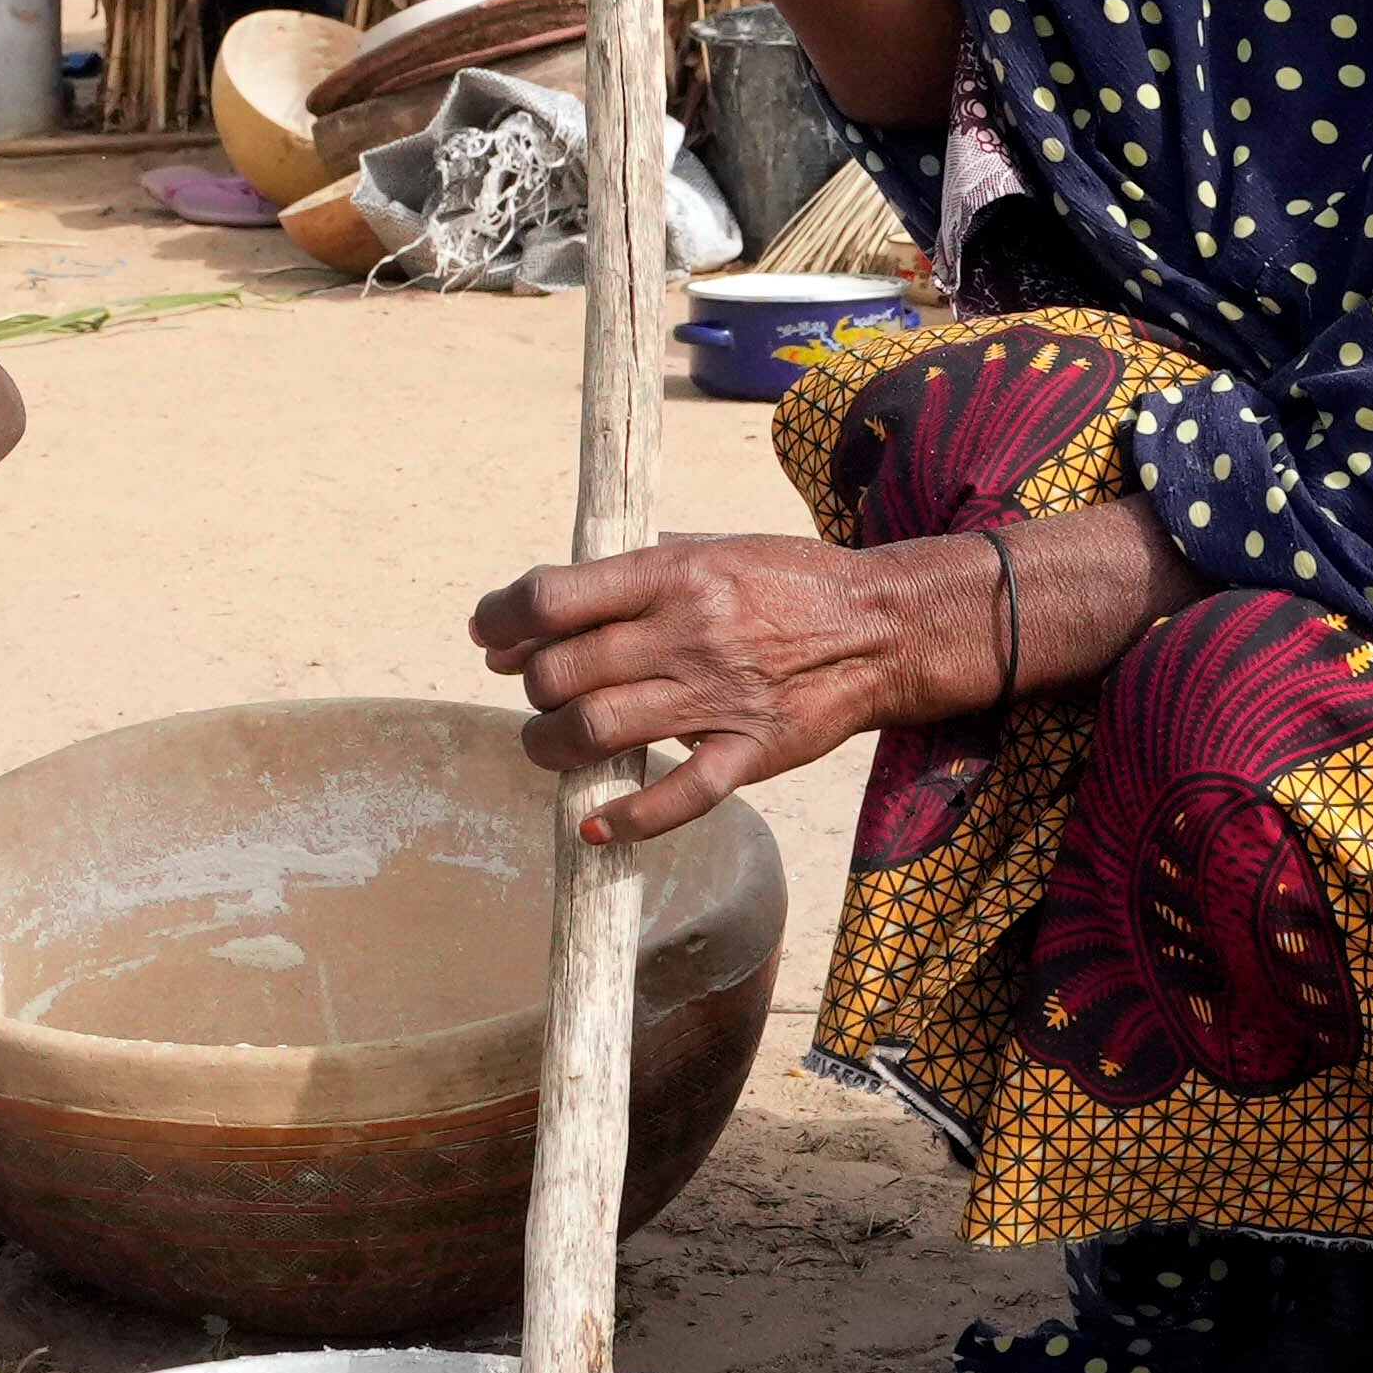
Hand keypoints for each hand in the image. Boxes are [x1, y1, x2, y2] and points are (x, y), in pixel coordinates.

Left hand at [467, 531, 951, 844]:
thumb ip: (635, 569)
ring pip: (597, 731)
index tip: (487, 635)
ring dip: (550, 746)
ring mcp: (719, 698)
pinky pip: (677, 796)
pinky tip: (592, 825)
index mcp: (675, 574)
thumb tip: (541, 606)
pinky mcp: (751, 752)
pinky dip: (626, 820)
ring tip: (549, 743)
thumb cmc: (792, 582)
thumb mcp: (715, 546)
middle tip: (538, 690)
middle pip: (563, 670)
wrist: (886, 628)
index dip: (501, 618)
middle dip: (530, 686)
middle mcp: (689, 633)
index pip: (554, 597)